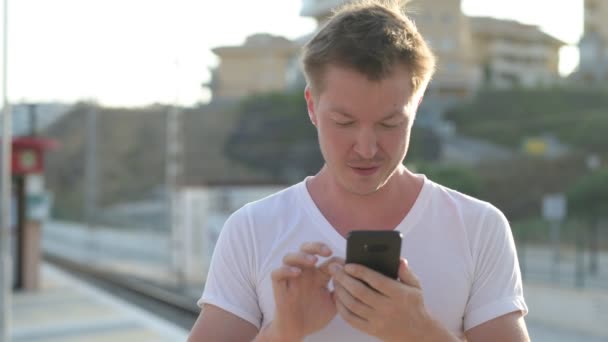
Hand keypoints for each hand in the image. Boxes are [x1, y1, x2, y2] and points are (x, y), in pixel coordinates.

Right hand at [267, 242, 339, 340]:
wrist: (298, 331)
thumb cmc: (315, 316)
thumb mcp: (334, 303)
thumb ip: (341, 290)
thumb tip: (353, 277)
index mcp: (318, 275)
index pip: (326, 259)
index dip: (336, 259)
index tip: (346, 264)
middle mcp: (304, 273)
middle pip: (306, 249)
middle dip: (316, 246)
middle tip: (327, 252)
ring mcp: (290, 278)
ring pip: (290, 257)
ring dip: (301, 256)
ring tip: (313, 261)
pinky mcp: (279, 287)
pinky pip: (276, 273)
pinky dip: (285, 270)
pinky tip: (296, 273)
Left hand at [330, 258, 446, 341]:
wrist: (417, 334)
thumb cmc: (414, 305)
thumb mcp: (415, 286)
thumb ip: (406, 272)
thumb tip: (399, 260)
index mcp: (398, 294)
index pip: (376, 281)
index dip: (360, 271)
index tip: (348, 264)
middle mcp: (387, 308)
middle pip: (360, 292)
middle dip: (344, 278)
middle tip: (334, 268)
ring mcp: (378, 320)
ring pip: (353, 305)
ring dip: (340, 291)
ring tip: (335, 280)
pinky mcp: (371, 330)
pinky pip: (351, 319)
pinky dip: (341, 308)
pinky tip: (337, 297)